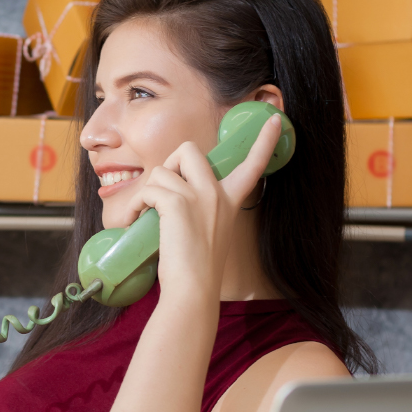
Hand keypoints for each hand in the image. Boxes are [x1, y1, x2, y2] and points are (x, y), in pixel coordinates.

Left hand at [117, 113, 282, 302]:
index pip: (252, 166)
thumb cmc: (197, 269)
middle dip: (168, 165)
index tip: (274, 121)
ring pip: (161, 171)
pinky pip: (148, 189)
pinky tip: (137, 220)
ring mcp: (199, 196)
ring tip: (147, 215)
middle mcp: (217, 194)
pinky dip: (136, 204)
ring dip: (148, 192)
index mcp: (230, 200)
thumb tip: (172, 197)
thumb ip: (201, 209)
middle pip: (189, 150)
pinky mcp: (177, 204)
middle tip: (163, 193)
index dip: (263, 143)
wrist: (193, 290)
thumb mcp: (210, 231)